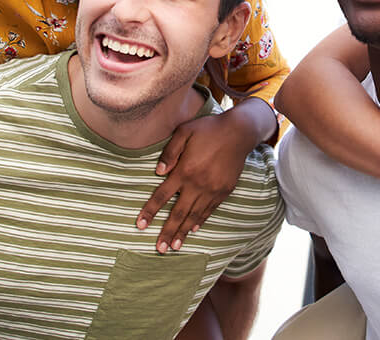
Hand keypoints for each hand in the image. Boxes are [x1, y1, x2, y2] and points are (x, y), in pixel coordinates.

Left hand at [137, 109, 260, 252]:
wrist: (239, 132)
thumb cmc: (209, 129)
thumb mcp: (184, 132)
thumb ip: (170, 152)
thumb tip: (158, 172)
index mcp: (184, 170)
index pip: (162, 196)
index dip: (150, 211)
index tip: (140, 225)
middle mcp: (197, 184)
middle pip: (178, 213)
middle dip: (167, 232)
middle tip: (159, 249)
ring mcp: (212, 189)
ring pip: (195, 216)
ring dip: (183, 232)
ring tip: (175, 247)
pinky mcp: (224, 191)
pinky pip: (210, 210)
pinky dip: (201, 221)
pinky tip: (193, 229)